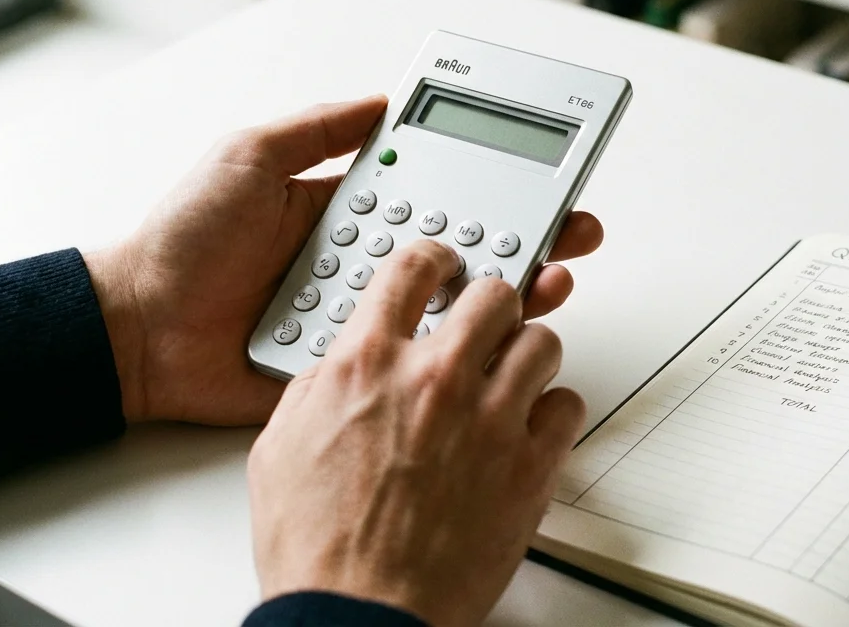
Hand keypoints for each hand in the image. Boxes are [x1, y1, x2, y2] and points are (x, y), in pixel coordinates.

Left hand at [84, 96, 603, 424]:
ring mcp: (360, 318)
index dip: (489, 186)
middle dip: (521, 241)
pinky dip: (453, 356)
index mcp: (347, 212)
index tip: (538, 178)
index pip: (437, 193)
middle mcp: (363, 264)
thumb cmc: (182, 241)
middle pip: (458, 252)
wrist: (140, 328)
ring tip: (546, 281)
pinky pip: (407, 361)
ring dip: (503, 297)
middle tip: (570, 234)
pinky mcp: (348, 368)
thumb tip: (379, 97)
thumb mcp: (249, 157)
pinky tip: (492, 343)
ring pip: (446, 310)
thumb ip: (316, 129)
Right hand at [248, 240, 586, 625]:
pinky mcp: (529, 466)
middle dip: (490, 305)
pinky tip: (529, 429)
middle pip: (493, 295)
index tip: (444, 265)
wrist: (356, 612)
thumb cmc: (318, 545)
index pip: (413, 268)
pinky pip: (567, 406)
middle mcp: (433, 379)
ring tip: (511, 376)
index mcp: (367, 364)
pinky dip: (552, 412)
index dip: (435, 258)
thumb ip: (320, 388)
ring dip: (526, 354)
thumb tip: (343, 367)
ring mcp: (488, 420)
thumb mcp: (281, 446)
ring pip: (541, 341)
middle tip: (486, 324)